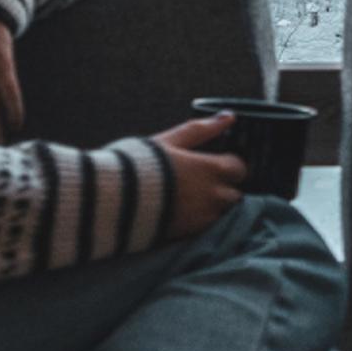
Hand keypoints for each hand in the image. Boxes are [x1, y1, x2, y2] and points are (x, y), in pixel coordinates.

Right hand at [147, 112, 248, 238]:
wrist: (112, 201)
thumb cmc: (139, 164)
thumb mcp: (169, 141)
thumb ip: (200, 129)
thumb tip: (229, 116)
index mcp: (210, 169)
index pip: (239, 167)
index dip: (229, 163)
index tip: (214, 161)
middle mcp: (212, 195)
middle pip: (234, 193)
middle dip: (224, 187)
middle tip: (202, 180)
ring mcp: (202, 218)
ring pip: (222, 212)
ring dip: (213, 205)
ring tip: (190, 197)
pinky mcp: (188, 234)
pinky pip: (206, 227)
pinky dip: (200, 219)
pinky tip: (182, 210)